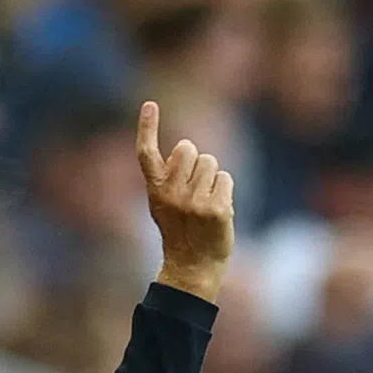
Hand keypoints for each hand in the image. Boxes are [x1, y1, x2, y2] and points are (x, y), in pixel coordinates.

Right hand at [136, 101, 234, 302]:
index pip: (146, 154)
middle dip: (196, 162)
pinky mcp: (216, 210)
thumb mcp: (164, 206)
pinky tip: (216, 212)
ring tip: (205, 204)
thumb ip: (169, 178)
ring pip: (211, 163)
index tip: (150, 104)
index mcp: (155, 192)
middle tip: (193, 191)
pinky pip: (226, 178)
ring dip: (212, 179)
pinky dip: (225, 192)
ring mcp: (194, 203)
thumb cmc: (180, 233)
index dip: (147, 127)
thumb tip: (186, 148)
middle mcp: (171, 195)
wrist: (192, 268)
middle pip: (189, 149)